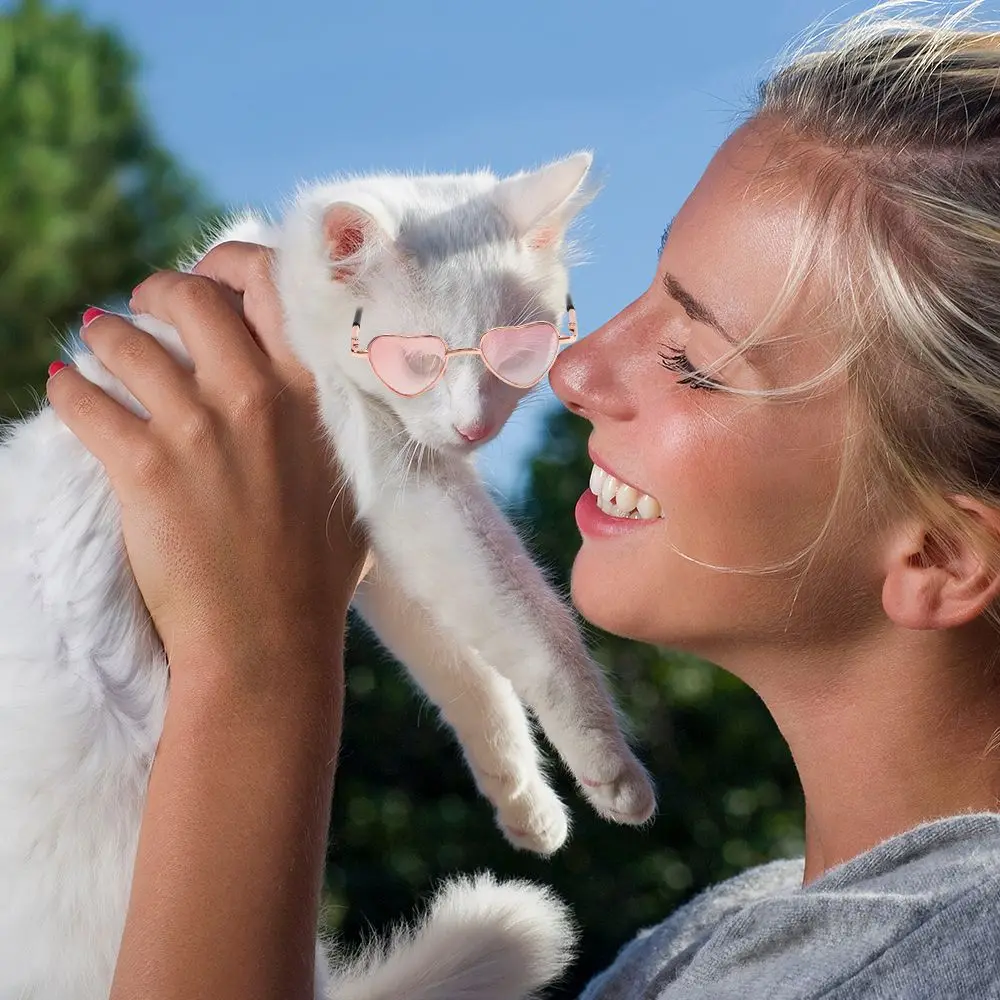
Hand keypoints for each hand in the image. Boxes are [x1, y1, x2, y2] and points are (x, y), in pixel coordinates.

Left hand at [46, 242, 367, 684]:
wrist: (270, 641)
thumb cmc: (320, 572)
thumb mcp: (356, 483)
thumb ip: (337, 423)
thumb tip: (316, 390)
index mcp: (316, 392)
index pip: (274, 285)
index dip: (233, 265)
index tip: (213, 278)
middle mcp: (259, 395)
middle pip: (193, 297)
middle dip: (160, 289)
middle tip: (145, 304)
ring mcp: (200, 430)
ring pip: (127, 342)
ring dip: (104, 334)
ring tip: (96, 340)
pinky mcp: (144, 468)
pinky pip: (85, 401)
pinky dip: (68, 387)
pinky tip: (63, 387)